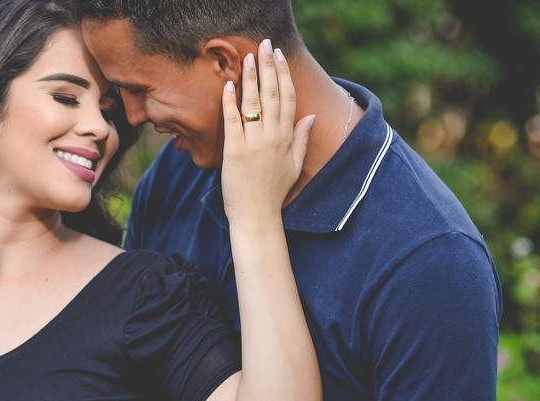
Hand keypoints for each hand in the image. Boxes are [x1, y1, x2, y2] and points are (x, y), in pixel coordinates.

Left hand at [221, 39, 313, 223]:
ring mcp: (254, 143)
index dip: (284, 74)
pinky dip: (231, 101)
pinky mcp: (235, 151)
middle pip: (273, 93)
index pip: (289, 98)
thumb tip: (310, 116)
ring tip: (248, 56)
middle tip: (265, 45)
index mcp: (287, 138)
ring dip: (251, 77)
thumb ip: (302, 139)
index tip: (280, 56)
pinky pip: (232, 121)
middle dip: (269, 66)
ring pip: (254, 102)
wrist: (257, 216)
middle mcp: (273, 137)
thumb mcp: (295, 165)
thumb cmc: (274, 193)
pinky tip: (229, 84)